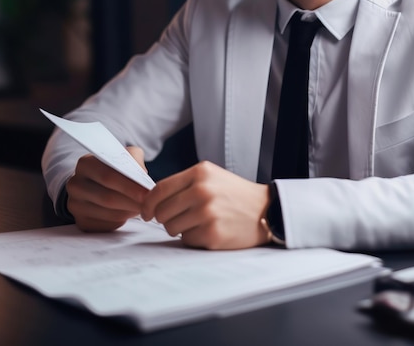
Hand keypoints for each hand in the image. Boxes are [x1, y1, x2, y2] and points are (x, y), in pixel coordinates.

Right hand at [66, 146, 149, 231]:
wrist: (98, 182)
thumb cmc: (117, 168)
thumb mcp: (126, 156)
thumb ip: (135, 160)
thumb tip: (142, 178)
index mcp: (85, 164)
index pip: (108, 176)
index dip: (129, 186)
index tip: (147, 192)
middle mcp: (76, 184)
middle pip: (107, 197)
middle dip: (132, 201)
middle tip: (149, 203)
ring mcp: (75, 204)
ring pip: (108, 213)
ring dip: (129, 212)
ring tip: (142, 207)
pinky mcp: (81, 221)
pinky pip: (106, 225)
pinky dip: (121, 220)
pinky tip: (128, 213)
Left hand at [141, 161, 269, 249]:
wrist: (267, 209)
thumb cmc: (235, 194)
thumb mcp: (212, 177)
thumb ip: (184, 184)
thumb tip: (152, 201)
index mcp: (200, 173)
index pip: (159, 189)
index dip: (148, 204)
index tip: (146, 212)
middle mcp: (202, 190)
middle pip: (162, 211)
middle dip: (165, 218)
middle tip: (180, 218)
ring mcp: (207, 212)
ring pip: (171, 227)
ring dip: (180, 229)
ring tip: (200, 222)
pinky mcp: (212, 233)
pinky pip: (186, 240)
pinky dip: (194, 238)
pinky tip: (210, 230)